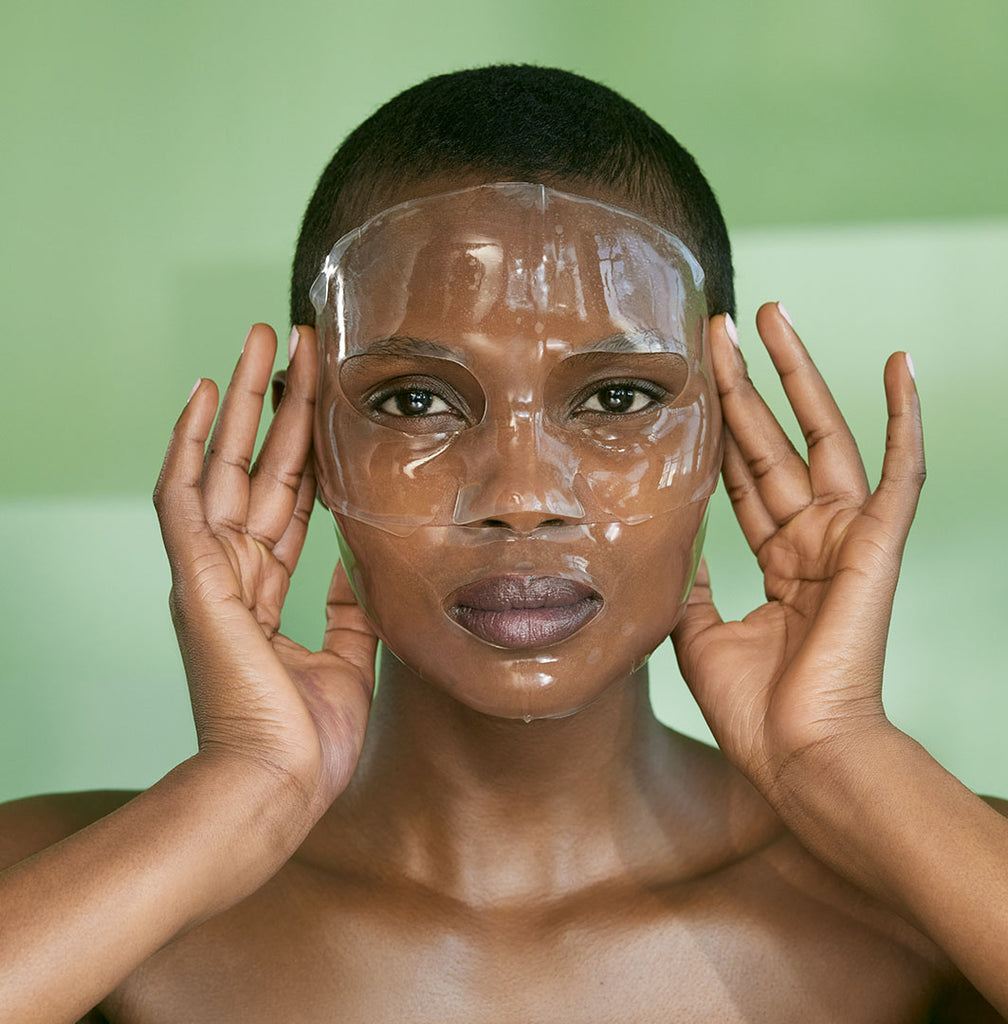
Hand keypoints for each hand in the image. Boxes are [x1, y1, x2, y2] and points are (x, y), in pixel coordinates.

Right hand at [153, 324, 376, 820]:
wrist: (278, 792)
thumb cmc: (307, 742)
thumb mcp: (347, 658)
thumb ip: (348, 607)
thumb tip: (355, 565)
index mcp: (266, 593)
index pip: (289, 501)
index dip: (307, 449)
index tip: (326, 400)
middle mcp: (233, 574)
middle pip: (258, 469)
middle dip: (279, 406)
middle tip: (293, 342)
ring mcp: (210, 574)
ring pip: (224, 465)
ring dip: (243, 401)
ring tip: (260, 339)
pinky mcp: (196, 581)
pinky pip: (185, 499)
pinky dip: (191, 446)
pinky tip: (207, 396)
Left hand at [673, 303, 924, 801]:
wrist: (797, 756)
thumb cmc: (755, 710)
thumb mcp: (697, 636)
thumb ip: (688, 584)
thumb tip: (671, 544)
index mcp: (775, 562)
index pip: (741, 475)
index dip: (718, 426)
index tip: (692, 377)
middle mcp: (811, 539)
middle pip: (771, 440)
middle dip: (744, 381)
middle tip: (722, 323)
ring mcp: (846, 536)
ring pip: (821, 436)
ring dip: (799, 374)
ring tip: (776, 315)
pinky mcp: (877, 542)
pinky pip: (899, 470)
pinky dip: (903, 417)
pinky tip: (898, 363)